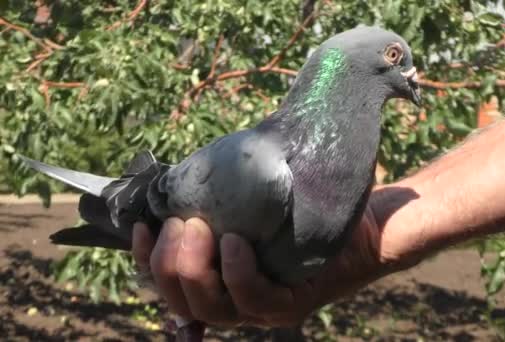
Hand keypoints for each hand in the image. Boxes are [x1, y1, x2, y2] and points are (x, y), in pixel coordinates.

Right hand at [131, 194, 424, 327]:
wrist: (363, 223)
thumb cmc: (304, 207)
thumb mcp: (253, 200)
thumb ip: (218, 199)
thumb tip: (178, 178)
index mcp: (218, 279)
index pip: (166, 285)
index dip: (143, 261)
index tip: (138, 225)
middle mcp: (235, 300)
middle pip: (181, 300)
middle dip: (168, 262)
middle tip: (182, 222)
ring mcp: (263, 308)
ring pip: (211, 307)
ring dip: (195, 267)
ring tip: (200, 227)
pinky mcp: (291, 305)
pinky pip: (254, 299)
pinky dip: (238, 272)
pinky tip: (235, 242)